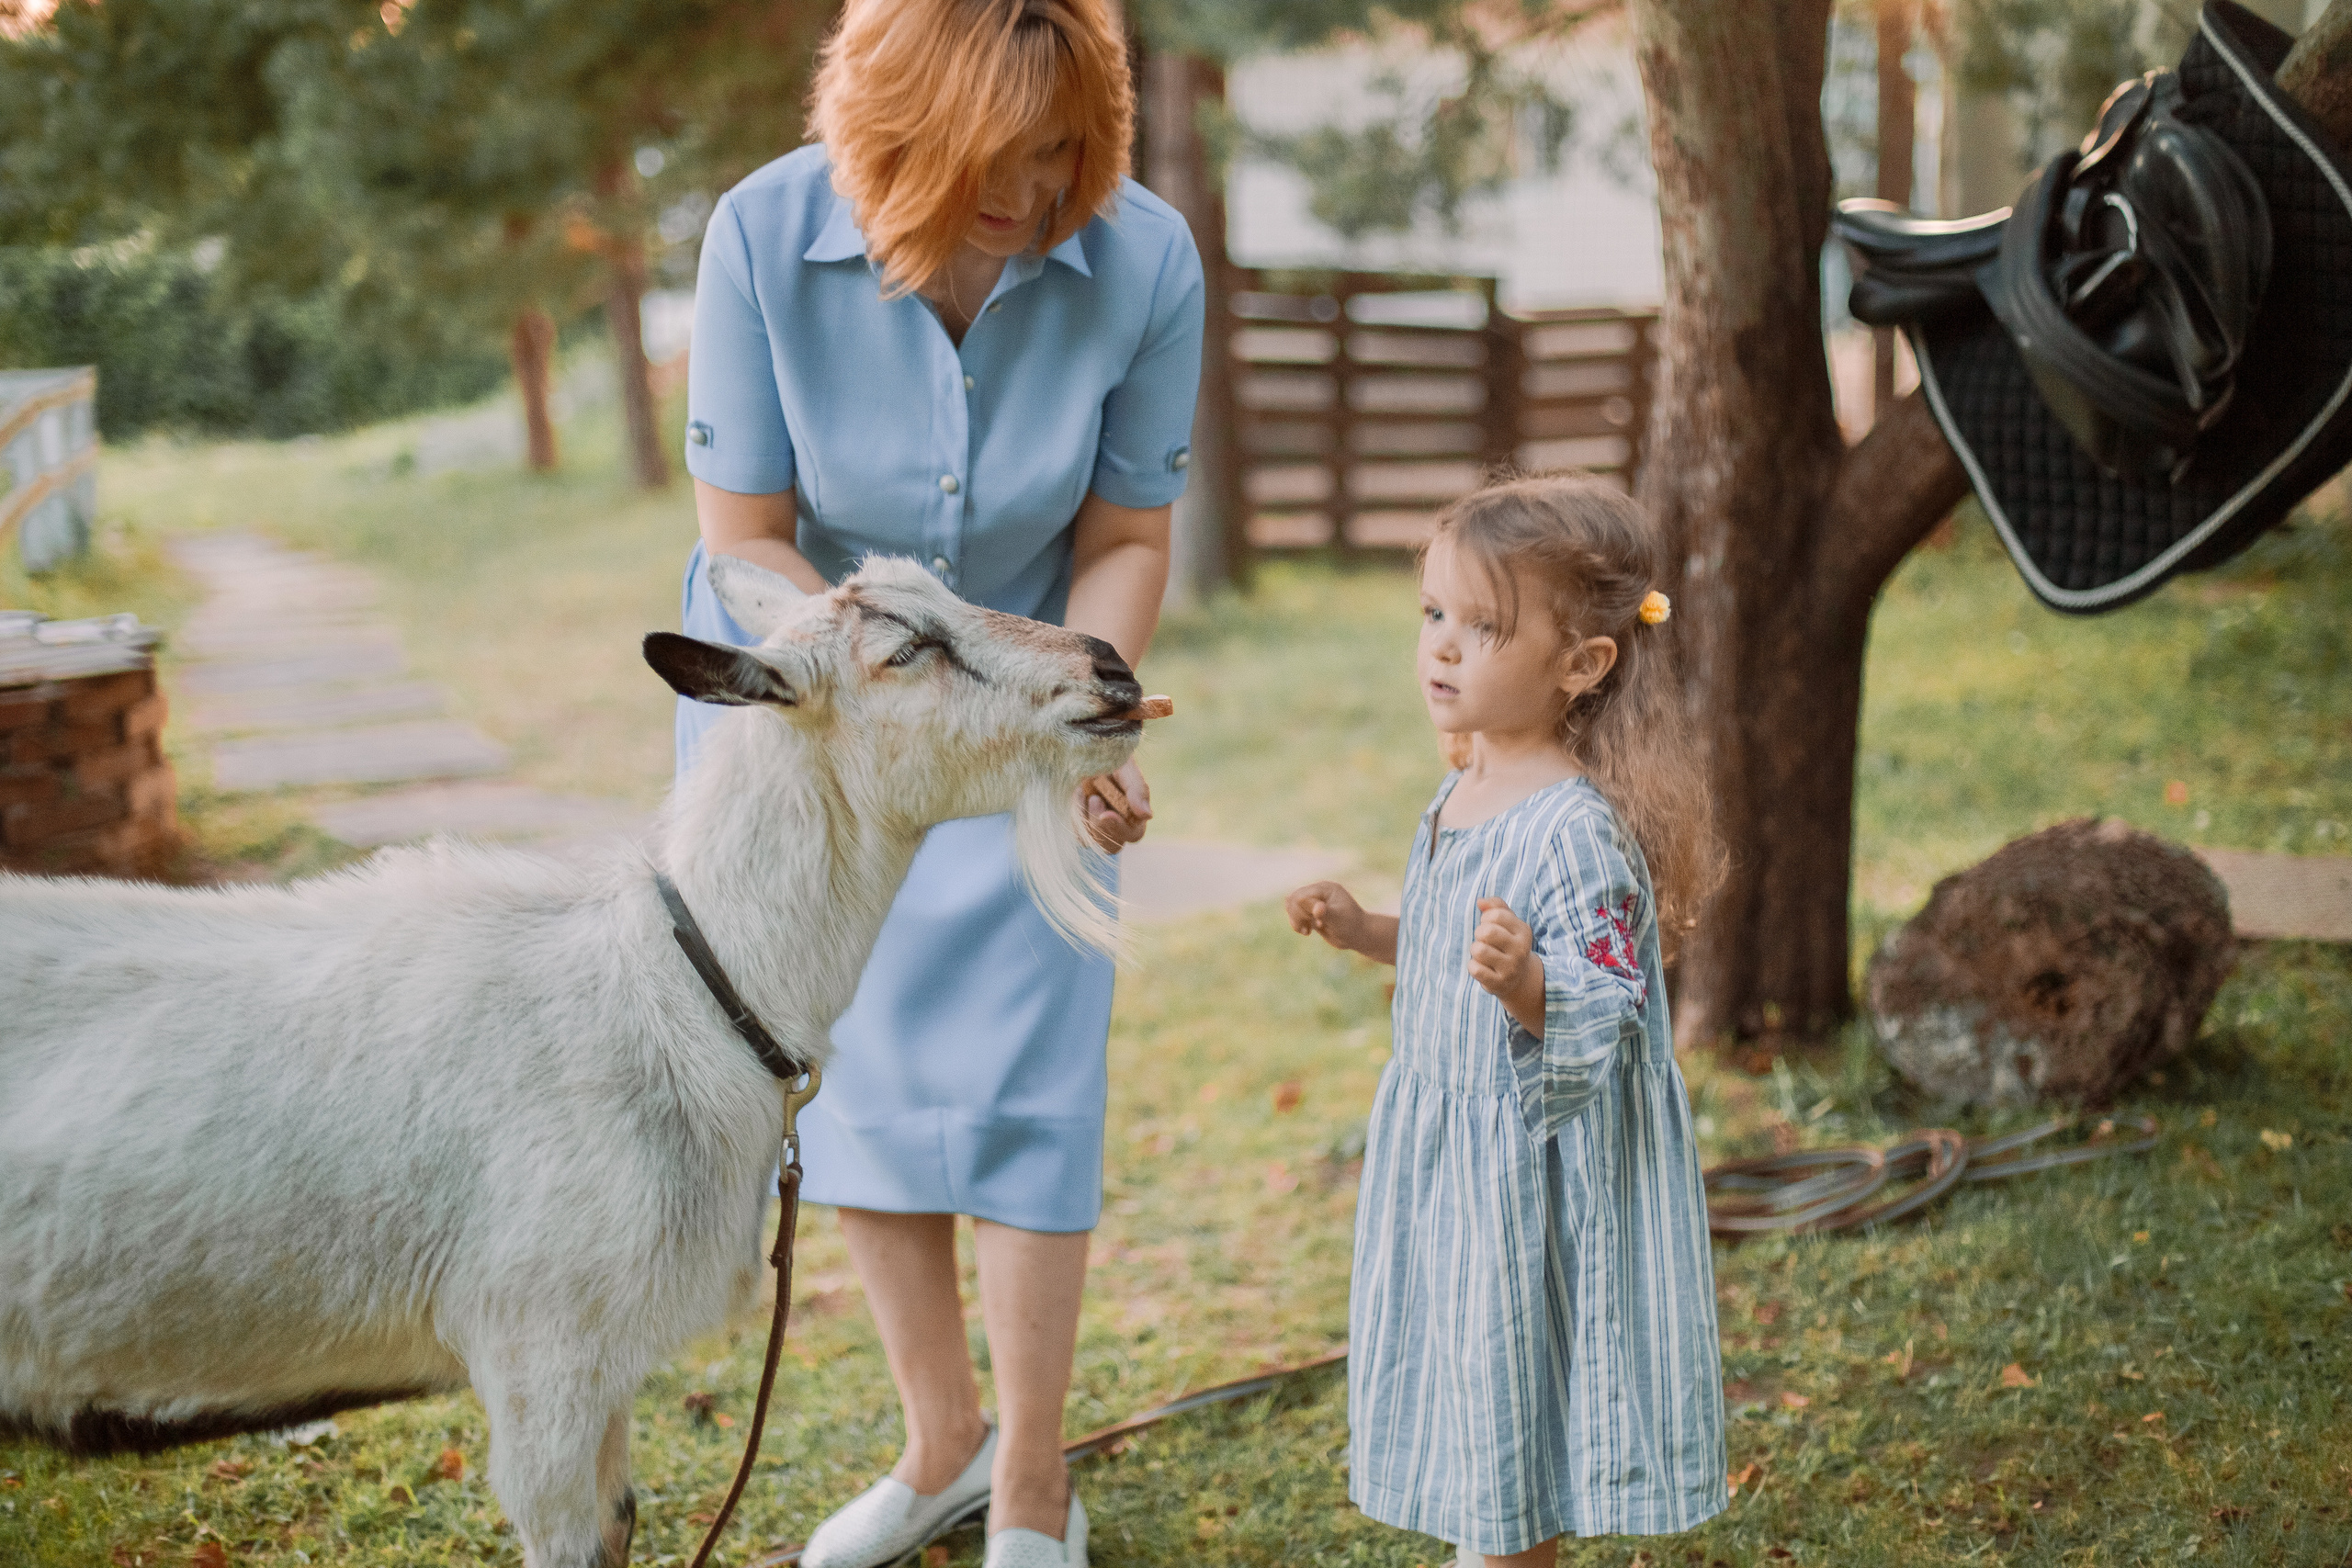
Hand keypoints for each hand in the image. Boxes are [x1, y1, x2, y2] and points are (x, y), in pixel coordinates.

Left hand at [1081, 761, 1150, 852]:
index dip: (1120, 828)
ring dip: (1086, 820)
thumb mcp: (1126, 767)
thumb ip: (1138, 789)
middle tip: (1094, 799)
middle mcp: (1117, 823)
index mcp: (1134, 813)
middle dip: (1101, 828)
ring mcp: (1096, 825)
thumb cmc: (1111, 754)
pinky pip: (1075, 832)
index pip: (1133, 834)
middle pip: (1112, 847)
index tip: (1106, 814)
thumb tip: (1148, 816)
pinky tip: (1077, 793)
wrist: (1084, 746)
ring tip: (1084, 791)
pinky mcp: (1078, 822)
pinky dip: (1074, 815)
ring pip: (1091, 842)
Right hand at [1287, 880, 1364, 948]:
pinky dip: (1296, 923)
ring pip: (1291, 905)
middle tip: (1308, 928)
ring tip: (1306, 931)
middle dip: (1297, 915)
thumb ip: (1326, 913)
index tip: (1317, 923)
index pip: (1302, 896)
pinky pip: (1294, 913)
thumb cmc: (1352, 926)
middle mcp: (1318, 892)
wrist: (1358, 936)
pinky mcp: (1311, 912)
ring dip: (1295, 919)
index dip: (1303, 910)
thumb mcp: (1339, 920)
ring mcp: (1314, 901)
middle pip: (1294, 898)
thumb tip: (1317, 908)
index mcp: (1326, 888)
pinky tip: (1307, 931)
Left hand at [1469, 897, 1545, 1035]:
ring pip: (1479, 950)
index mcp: (1523, 931)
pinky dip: (1473, 966)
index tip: (1489, 925)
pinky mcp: (1498, 983)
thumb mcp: (1508, 923)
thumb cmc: (1508, 943)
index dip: (1486, 918)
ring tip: (1483, 954)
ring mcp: (1510, 968)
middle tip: (1484, 940)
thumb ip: (1496, 907)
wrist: (1519, 978)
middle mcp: (1520, 950)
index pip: (1496, 915)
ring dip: (1475, 950)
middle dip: (1479, 933)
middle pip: (1487, 932)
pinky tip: (1482, 967)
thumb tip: (1481, 901)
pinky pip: (1475, 969)